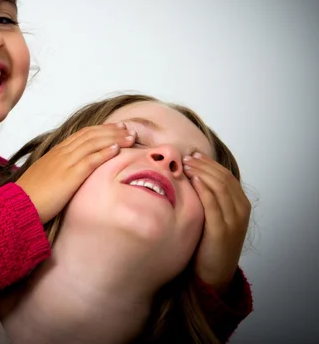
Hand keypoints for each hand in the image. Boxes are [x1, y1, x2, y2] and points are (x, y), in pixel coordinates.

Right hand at [16, 123, 134, 223]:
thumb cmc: (31, 194)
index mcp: (56, 152)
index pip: (82, 134)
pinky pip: (90, 160)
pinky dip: (104, 153)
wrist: (19, 204)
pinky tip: (117, 150)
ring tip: (129, 137)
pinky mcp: (70, 176)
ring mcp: (66, 163)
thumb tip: (69, 170)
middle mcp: (62, 153)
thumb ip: (58, 169)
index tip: (115, 128)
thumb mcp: (46, 175)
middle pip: (91, 135)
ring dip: (114, 139)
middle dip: (111, 131)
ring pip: (93, 144)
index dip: (100, 129)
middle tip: (128, 128)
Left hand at [183, 152, 250, 293]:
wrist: (215, 273)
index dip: (210, 163)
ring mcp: (233, 220)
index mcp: (241, 205)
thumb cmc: (210, 242)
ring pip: (218, 187)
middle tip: (186, 156)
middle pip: (222, 178)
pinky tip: (191, 180)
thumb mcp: (214, 217)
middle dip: (204, 164)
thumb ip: (211, 199)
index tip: (194, 154)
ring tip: (186, 164)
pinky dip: (202, 189)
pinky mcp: (221, 230)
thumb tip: (193, 175)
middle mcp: (241, 210)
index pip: (226, 175)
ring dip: (201, 172)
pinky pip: (212, 204)